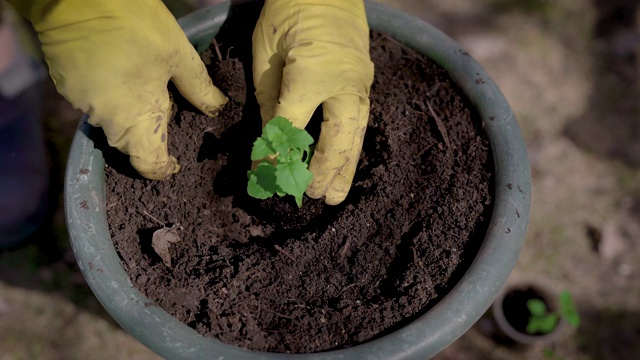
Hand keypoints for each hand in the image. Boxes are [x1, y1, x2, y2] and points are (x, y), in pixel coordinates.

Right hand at [8, 0, 227, 178]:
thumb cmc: (136, 27)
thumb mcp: (178, 54)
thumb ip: (198, 87)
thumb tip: (217, 108)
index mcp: (135, 119)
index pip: (147, 163)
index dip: (162, 168)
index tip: (175, 162)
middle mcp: (105, 120)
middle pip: (129, 143)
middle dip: (149, 136)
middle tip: (168, 112)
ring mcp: (81, 103)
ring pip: (111, 121)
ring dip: (129, 113)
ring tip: (145, 89)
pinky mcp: (66, 85)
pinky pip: (94, 103)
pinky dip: (111, 97)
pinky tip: (122, 76)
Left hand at [252, 0, 373, 204]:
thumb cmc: (288, 13)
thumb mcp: (267, 54)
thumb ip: (269, 98)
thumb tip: (270, 137)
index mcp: (312, 75)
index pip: (291, 127)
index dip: (275, 156)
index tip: (262, 177)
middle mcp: (343, 85)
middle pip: (337, 139)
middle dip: (325, 170)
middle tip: (315, 196)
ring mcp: (359, 84)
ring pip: (355, 134)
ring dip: (346, 167)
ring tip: (337, 194)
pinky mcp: (365, 82)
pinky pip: (359, 121)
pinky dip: (351, 146)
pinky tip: (345, 163)